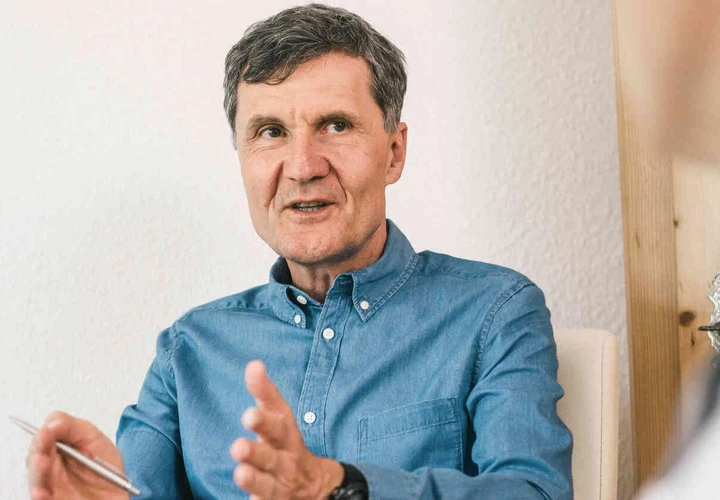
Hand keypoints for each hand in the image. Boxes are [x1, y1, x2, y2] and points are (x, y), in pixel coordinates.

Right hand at [27, 411, 129, 499]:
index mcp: (59, 448)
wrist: (116, 496)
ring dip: (37, 470)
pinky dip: (40, 496)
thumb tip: (53, 423)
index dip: (45, 432)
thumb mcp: (96, 441)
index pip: (44, 436)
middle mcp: (51, 466)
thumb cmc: (106, 469)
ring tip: (42, 462)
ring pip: (36, 478)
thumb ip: (75, 428)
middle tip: (44, 441)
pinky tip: (41, 493)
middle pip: (36, 455)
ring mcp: (51, 485)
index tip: (49, 431)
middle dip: (38, 448)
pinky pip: (42, 499)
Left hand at [230, 360, 343, 498]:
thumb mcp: (280, 419)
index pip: (278, 417)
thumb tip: (254, 364)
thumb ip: (265, 394)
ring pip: (269, 484)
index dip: (265, 404)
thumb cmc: (286, 445)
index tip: (249, 404)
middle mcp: (287, 458)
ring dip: (255, 479)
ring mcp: (283, 484)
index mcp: (286, 434)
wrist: (316, 486)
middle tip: (238, 446)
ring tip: (240, 473)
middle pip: (273, 454)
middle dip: (258, 450)